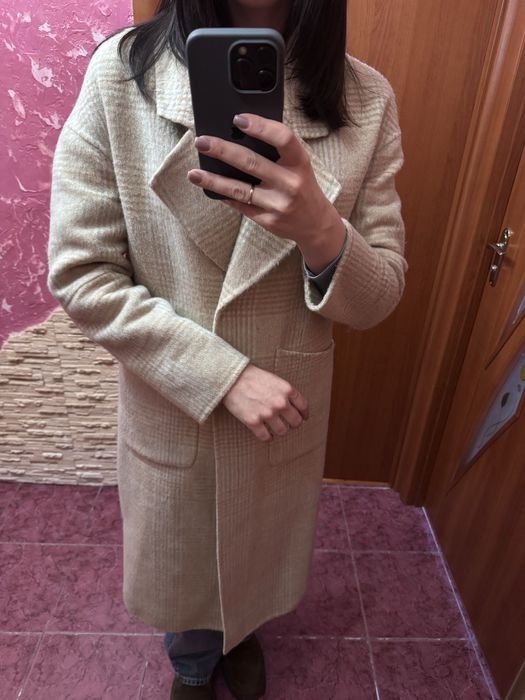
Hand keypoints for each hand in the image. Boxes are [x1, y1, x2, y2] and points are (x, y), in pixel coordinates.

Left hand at [187, 113, 341, 247]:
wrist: (315, 224)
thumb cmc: (303, 187)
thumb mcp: (299, 165)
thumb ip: (278, 152)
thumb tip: (240, 134)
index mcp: (300, 163)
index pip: (282, 138)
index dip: (260, 126)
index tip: (238, 119)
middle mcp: (290, 183)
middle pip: (251, 162)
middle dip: (223, 150)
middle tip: (202, 142)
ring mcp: (277, 204)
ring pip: (239, 189)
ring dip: (213, 180)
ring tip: (194, 173)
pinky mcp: (267, 220)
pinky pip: (240, 205)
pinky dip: (224, 196)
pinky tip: (209, 188)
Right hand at [222, 363, 308, 442]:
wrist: (231, 378)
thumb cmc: (252, 377)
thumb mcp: (274, 379)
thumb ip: (285, 392)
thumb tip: (294, 408)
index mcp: (287, 390)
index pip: (303, 407)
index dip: (304, 414)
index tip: (303, 418)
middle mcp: (280, 403)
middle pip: (296, 422)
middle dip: (293, 424)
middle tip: (288, 424)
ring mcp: (267, 413)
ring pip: (282, 431)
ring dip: (279, 431)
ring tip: (274, 428)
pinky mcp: (254, 422)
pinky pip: (266, 437)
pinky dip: (267, 437)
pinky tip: (265, 434)